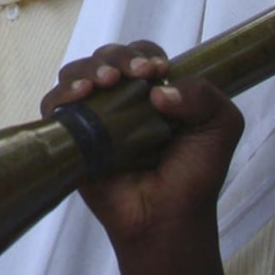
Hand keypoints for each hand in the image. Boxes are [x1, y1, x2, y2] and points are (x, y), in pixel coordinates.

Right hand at [41, 42, 242, 264]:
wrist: (167, 218)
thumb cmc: (193, 175)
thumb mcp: (220, 127)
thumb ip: (205, 97)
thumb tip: (158, 90)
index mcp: (153, 91)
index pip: (140, 56)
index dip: (144, 56)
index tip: (156, 71)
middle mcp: (119, 98)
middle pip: (106, 58)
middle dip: (118, 58)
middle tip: (135, 75)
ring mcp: (92, 115)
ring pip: (76, 73)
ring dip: (90, 70)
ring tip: (106, 82)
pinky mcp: (69, 135)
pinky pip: (53, 105)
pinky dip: (62, 94)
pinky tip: (80, 95)